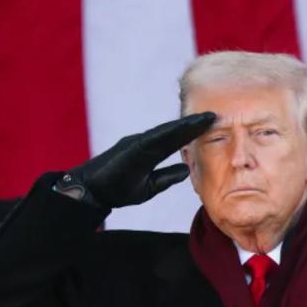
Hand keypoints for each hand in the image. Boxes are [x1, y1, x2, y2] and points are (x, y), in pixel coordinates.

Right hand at [58, 113, 214, 208]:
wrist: (92, 191)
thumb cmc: (118, 188)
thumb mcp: (150, 185)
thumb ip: (167, 177)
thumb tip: (186, 171)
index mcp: (149, 151)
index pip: (176, 139)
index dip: (193, 132)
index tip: (212, 125)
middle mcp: (144, 142)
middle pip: (173, 132)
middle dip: (194, 124)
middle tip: (214, 115)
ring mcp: (137, 143)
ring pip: (166, 132)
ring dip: (185, 125)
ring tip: (204, 119)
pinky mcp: (130, 149)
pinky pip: (152, 139)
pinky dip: (167, 133)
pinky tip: (181, 128)